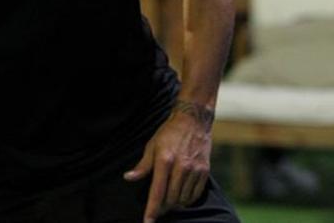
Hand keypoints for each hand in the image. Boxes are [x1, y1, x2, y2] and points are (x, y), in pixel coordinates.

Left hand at [124, 101, 212, 221]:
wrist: (193, 120)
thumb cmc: (168, 133)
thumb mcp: (152, 146)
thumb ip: (142, 165)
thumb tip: (128, 178)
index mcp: (164, 160)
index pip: (157, 192)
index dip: (152, 209)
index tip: (148, 222)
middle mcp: (181, 167)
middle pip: (171, 199)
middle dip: (163, 208)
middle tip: (158, 209)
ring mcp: (194, 169)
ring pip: (184, 199)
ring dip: (175, 204)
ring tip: (169, 202)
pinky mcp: (205, 171)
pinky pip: (195, 194)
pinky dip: (188, 200)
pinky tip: (182, 198)